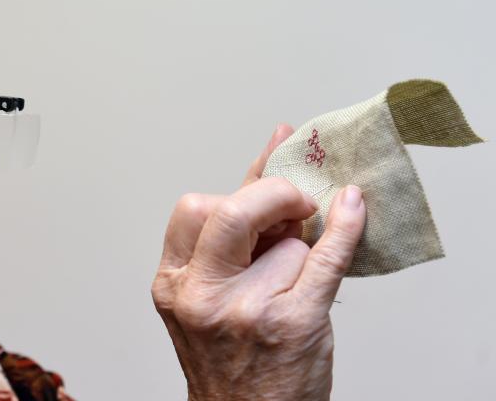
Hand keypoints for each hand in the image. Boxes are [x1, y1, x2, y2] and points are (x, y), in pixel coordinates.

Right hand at [151, 125, 366, 400]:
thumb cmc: (229, 363)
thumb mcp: (205, 298)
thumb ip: (228, 238)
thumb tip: (269, 164)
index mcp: (173, 284)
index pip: (196, 209)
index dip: (237, 193)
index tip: (265, 190)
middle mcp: (202, 295)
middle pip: (232, 210)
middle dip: (273, 195)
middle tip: (295, 203)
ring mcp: (247, 308)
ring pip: (288, 241)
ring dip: (300, 253)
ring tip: (290, 285)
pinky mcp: (294, 321)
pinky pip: (326, 258)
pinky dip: (346, 229)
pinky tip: (352, 209)